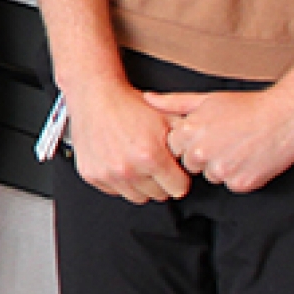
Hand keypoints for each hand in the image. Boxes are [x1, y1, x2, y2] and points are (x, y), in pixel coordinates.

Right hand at [65, 82, 191, 203]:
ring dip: (141, 184)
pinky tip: (120, 162)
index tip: (174, 169)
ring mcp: (108, 174)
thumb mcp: (166, 117)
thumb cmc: (129, 105)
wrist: (95, 96)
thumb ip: (187, 139)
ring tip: (137, 163)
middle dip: (161, 181)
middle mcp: (128, 169)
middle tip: (154, 162)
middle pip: (159, 195)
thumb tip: (201, 155)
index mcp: (150, 156)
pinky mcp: (92, 175)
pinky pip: (114, 191)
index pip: (179, 189)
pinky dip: (120, 181)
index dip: (180, 177)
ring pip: (137, 197)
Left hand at [146, 88, 293, 194]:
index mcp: (189, 132)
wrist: (286, 117)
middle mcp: (201, 153)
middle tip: (227, 139)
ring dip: (222, 167)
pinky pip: (231, 185)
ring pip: (211, 177)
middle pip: (191, 165)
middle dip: (204, 155)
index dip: (191, 141)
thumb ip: (174, 102)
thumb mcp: (207, 99)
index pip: (175, 148)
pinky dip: (240, 176)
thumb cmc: (247, 106)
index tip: (208, 133)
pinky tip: (250, 159)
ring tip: (240, 147)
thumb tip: (147, 98)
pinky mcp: (240, 184)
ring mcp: (221, 170)